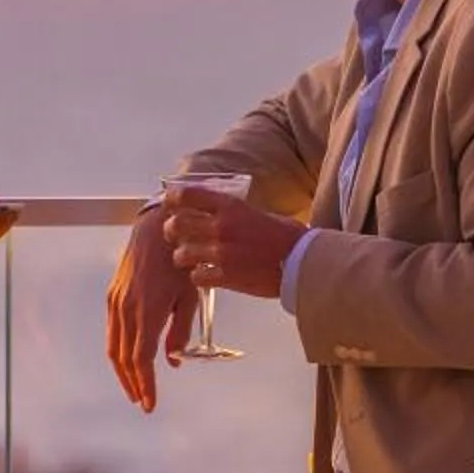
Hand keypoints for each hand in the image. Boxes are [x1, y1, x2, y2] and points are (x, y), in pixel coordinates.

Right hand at [105, 205, 197, 411]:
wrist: (158, 228)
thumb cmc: (181, 260)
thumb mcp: (190, 296)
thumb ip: (180, 331)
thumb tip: (174, 360)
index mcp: (148, 312)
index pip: (142, 359)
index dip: (145, 384)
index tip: (149, 403)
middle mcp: (127, 309)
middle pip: (125, 358)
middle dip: (133, 383)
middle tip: (142, 401)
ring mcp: (116, 302)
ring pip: (114, 347)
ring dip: (123, 371)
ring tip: (134, 386)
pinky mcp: (112, 295)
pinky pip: (112, 331)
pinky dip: (119, 350)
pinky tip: (129, 358)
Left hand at [162, 188, 305, 302]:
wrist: (303, 262)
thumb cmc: (287, 237)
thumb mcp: (258, 212)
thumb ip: (234, 212)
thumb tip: (215, 212)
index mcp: (231, 206)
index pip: (188, 195)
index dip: (173, 199)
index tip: (171, 204)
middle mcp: (222, 227)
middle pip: (176, 225)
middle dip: (170, 231)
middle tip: (174, 236)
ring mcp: (222, 253)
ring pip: (182, 254)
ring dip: (182, 257)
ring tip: (189, 260)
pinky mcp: (226, 276)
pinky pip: (197, 276)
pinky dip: (198, 277)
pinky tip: (206, 275)